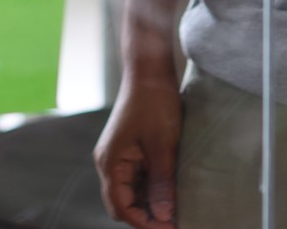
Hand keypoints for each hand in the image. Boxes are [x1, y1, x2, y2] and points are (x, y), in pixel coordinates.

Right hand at [95, 74, 182, 226]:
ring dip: (151, 204)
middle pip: (124, 204)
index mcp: (110, 162)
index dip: (145, 223)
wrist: (149, 72)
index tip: (170, 227)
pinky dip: (152, 190)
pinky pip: (138, 180)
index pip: (122, 208)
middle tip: (175, 223)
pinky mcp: (130, 152)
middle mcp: (109, 163)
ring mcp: (119, 157)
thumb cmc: (154, 102)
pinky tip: (171, 192)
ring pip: (132, 193)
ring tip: (177, 210)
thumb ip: (161, 183)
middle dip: (147, 217)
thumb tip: (164, 216)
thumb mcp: (162, 145)